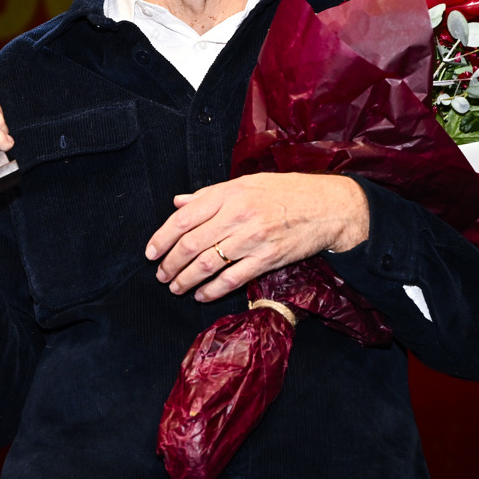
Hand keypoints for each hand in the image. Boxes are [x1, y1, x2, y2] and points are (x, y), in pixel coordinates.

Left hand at [145, 173, 369, 301]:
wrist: (327, 206)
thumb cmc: (285, 192)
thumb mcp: (246, 184)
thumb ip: (209, 195)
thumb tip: (178, 203)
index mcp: (228, 193)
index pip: (183, 218)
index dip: (161, 238)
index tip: (151, 252)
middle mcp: (237, 214)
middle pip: (190, 245)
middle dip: (170, 264)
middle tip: (161, 275)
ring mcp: (252, 238)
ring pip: (206, 265)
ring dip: (185, 280)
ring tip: (176, 288)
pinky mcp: (268, 259)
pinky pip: (231, 279)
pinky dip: (211, 291)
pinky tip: (201, 295)